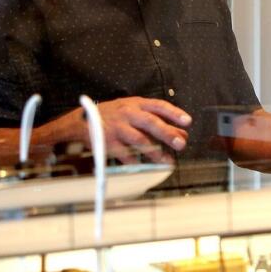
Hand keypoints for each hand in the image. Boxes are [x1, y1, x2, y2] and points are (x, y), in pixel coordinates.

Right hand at [68, 96, 191, 163]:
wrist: (82, 121)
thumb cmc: (114, 115)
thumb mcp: (134, 110)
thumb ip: (157, 120)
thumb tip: (182, 133)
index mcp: (136, 104)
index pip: (159, 106)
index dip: (174, 113)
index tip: (188, 121)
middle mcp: (127, 113)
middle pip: (150, 122)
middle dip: (167, 133)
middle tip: (181, 144)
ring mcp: (117, 127)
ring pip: (138, 139)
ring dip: (155, 152)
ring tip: (168, 161)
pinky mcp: (107, 142)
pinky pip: (124, 154)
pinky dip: (135, 161)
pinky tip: (145, 167)